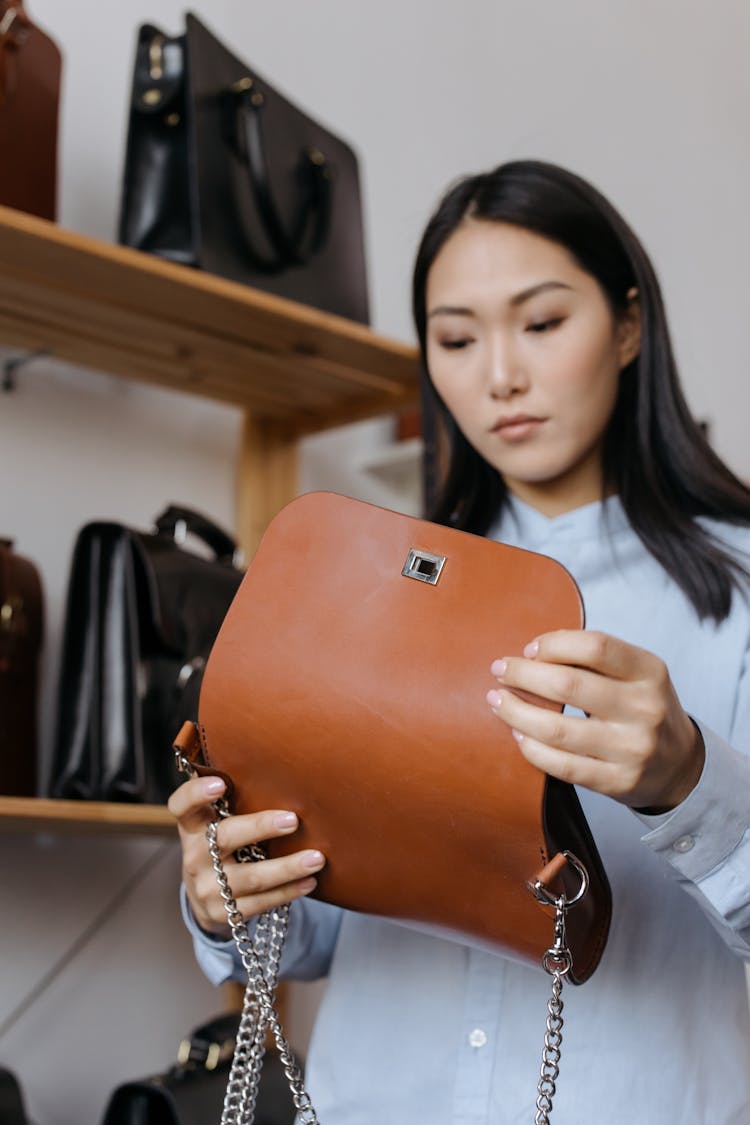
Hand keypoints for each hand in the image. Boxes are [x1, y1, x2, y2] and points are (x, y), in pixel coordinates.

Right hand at [168, 775, 325, 936]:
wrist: (204, 895)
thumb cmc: (221, 844)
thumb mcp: (215, 823)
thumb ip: (233, 800)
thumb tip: (280, 771)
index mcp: (192, 826)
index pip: (182, 805)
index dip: (196, 794)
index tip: (221, 784)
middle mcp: (194, 855)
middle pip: (226, 837)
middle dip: (260, 827)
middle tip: (293, 821)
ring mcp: (206, 887)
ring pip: (251, 877)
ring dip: (287, 867)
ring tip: (317, 858)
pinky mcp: (221, 913)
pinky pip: (260, 903)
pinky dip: (288, 891)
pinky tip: (309, 881)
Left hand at [486, 630, 704, 810]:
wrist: (680, 766)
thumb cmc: (643, 709)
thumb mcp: (636, 675)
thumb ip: (595, 660)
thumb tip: (532, 652)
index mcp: (649, 672)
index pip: (595, 647)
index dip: (553, 644)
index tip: (528, 649)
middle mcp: (645, 709)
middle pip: (568, 686)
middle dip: (523, 675)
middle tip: (500, 671)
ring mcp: (632, 749)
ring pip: (557, 729)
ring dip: (517, 712)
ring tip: (498, 701)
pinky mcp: (617, 781)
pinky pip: (561, 766)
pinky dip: (531, 748)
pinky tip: (518, 734)